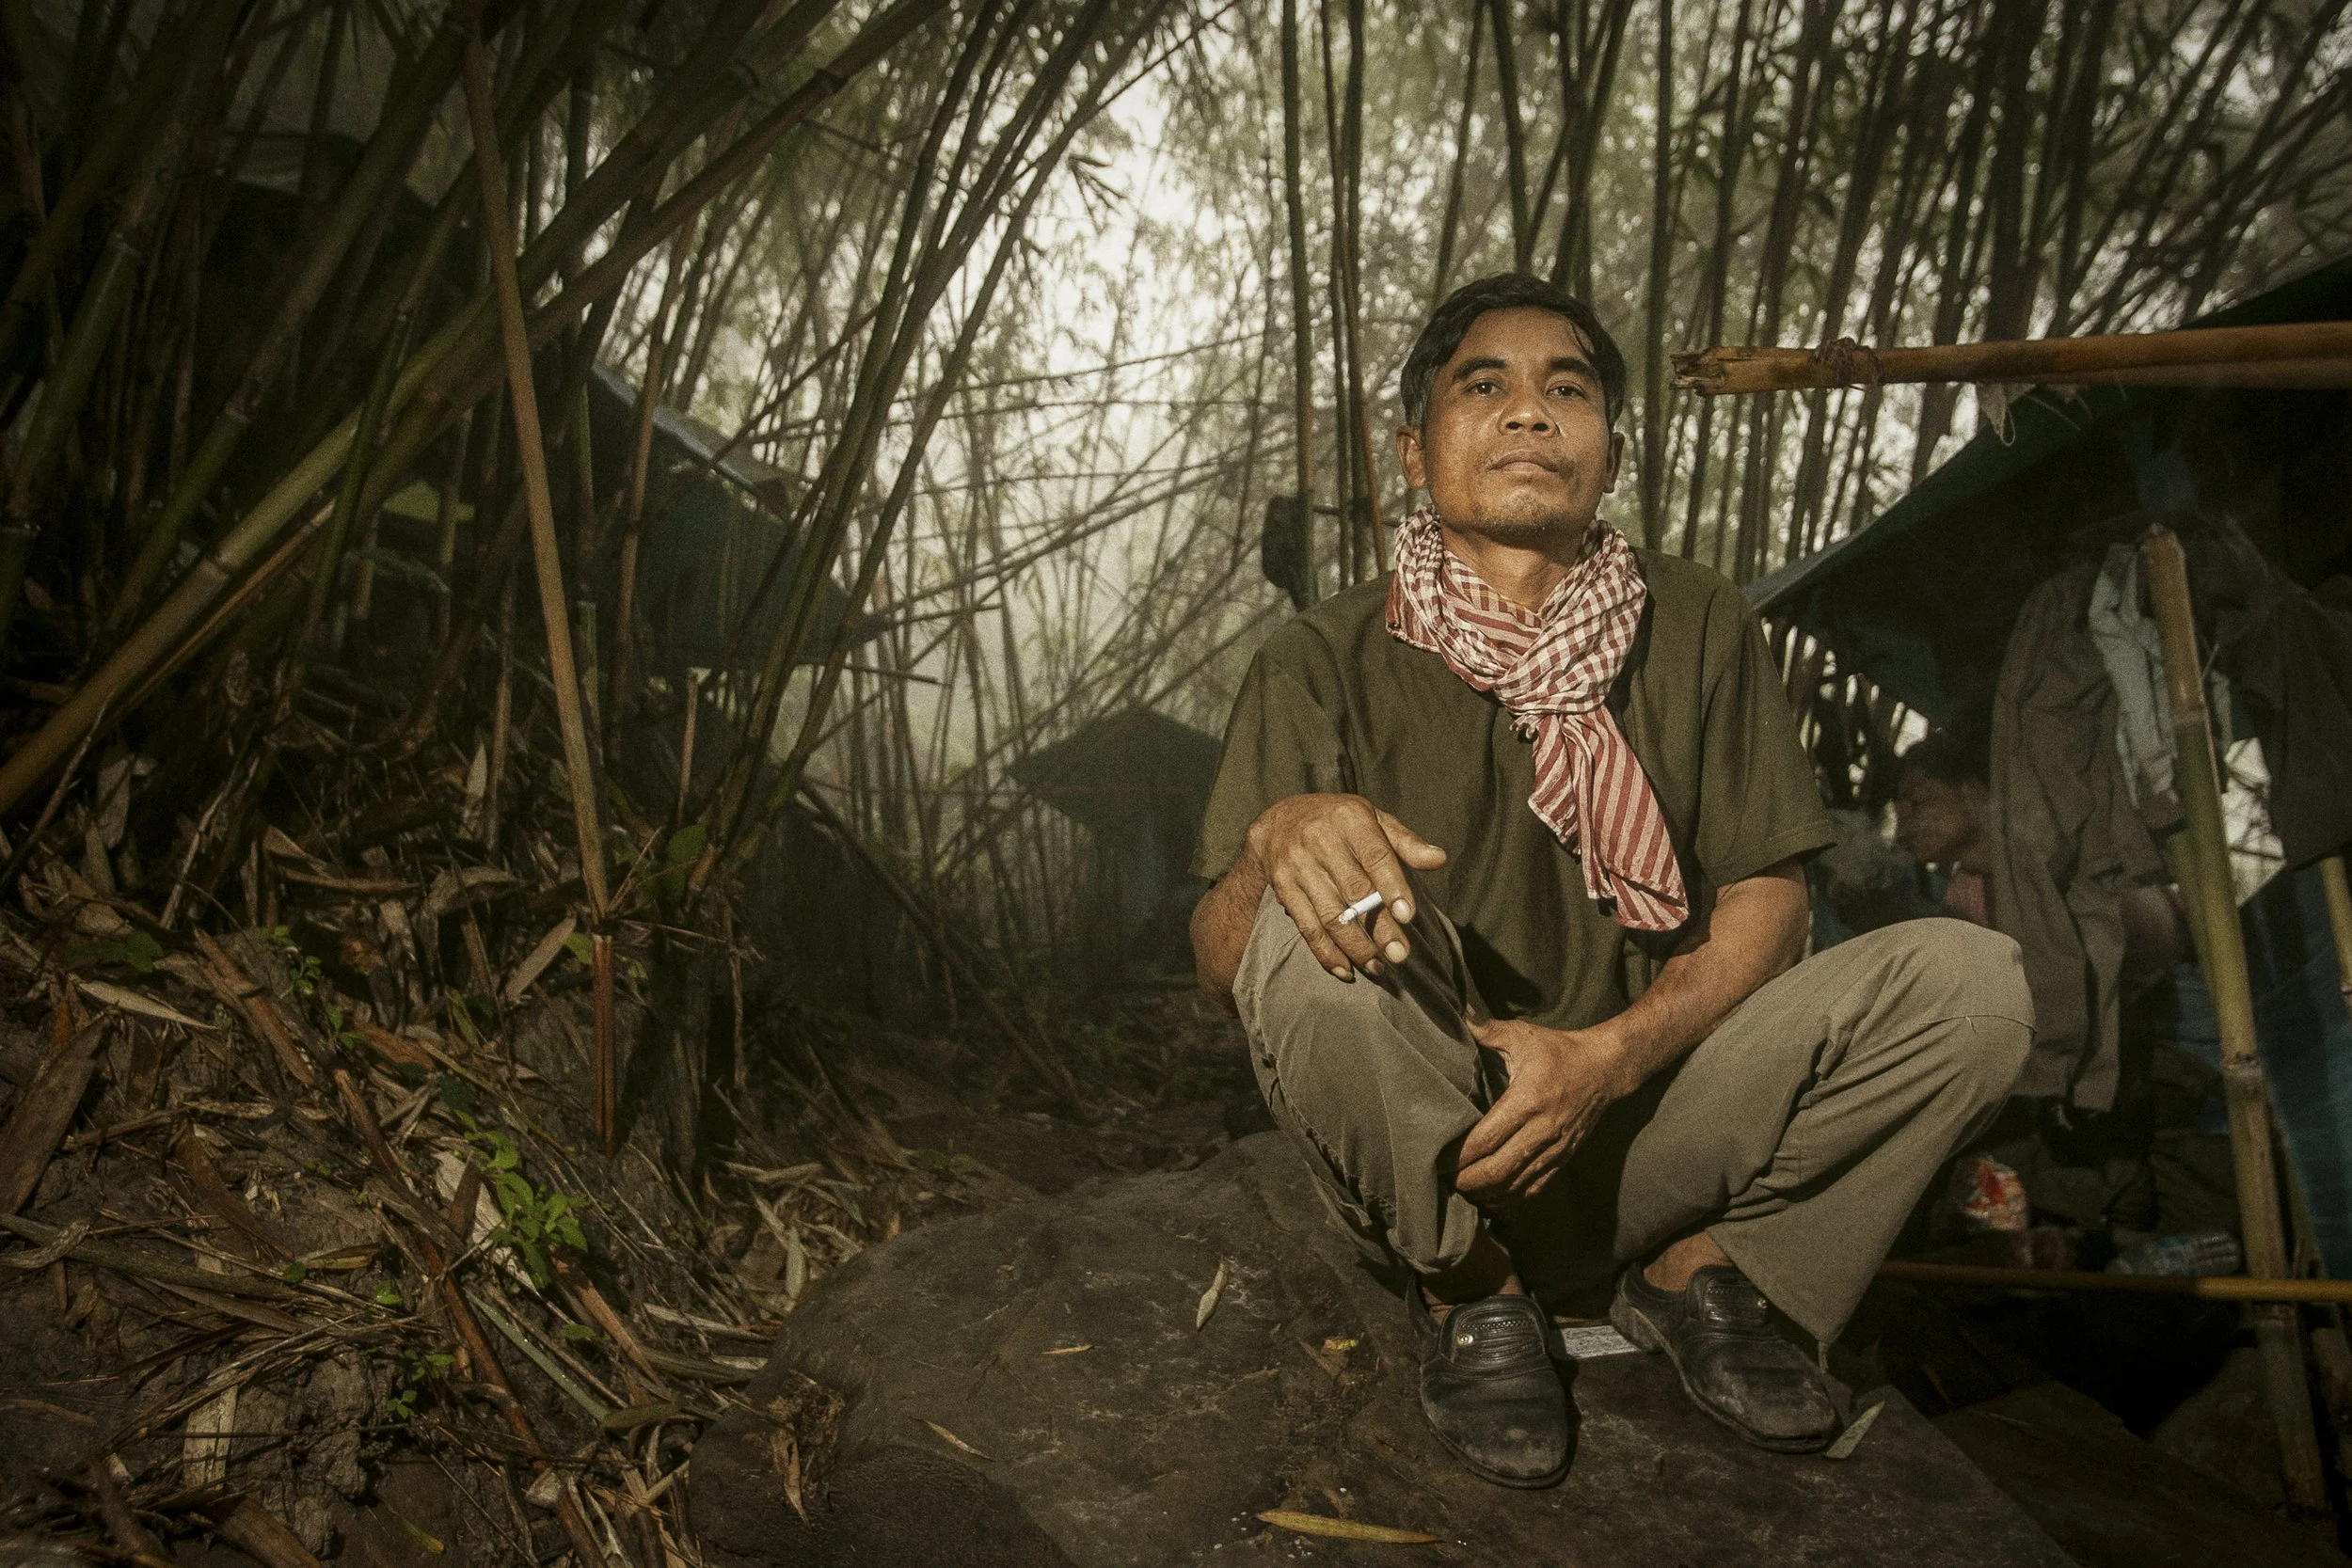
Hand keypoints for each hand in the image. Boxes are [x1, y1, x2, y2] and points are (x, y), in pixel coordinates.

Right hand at [1243, 794, 1446, 980]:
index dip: (1393, 886)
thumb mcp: (1372, 819)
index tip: (1408, 916)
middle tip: (1400, 955)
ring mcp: (1299, 866)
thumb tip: (1439, 859)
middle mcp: (1320, 840)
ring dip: (1355, 947)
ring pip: (1330, 915)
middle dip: (1379, 927)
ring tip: (1378, 967)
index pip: (1375, 855)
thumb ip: (1405, 842)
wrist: (1279, 821)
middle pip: (1354, 891)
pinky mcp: (1284, 889)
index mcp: (1349, 819)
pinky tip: (1346, 969)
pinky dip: (1326, 953)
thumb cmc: (1338, 822)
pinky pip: (1307, 927)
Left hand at [1453, 1015, 1628, 1201]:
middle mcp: (1541, 1130)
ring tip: (1461, 1190)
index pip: (1486, 1139)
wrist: (1607, 1069)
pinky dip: (1510, 1198)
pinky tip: (1491, 1197)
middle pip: (1497, 1170)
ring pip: (1514, 1185)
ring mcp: (1555, 1148)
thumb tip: (1459, 1012)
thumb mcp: (1525, 1035)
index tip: (1437, 1160)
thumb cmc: (1561, 1051)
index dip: (1459, 1156)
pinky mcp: (1563, 1158)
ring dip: (1485, 1193)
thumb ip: (1489, 1029)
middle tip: (1443, 1180)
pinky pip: (1534, 1188)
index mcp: (1527, 1101)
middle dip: (1466, 1180)